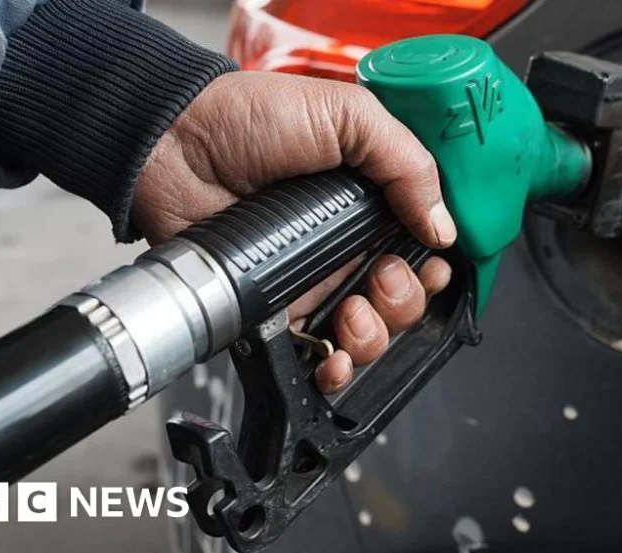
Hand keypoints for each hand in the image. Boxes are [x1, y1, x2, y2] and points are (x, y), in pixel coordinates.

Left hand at [133, 71, 454, 393]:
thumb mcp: (348, 115)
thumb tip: (445, 226)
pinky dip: (334, 369)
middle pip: (403, 296)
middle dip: (406, 300)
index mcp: (370, 199)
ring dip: (374, 335)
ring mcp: (313, 277)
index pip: (423, 246)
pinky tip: (335, 360)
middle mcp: (346, 242)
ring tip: (353, 311)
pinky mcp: (277, 307)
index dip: (435, 264)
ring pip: (368, 331)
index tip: (433, 263)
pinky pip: (315, 352)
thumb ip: (407, 162)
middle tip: (384, 276)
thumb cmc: (251, 117)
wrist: (176, 144)